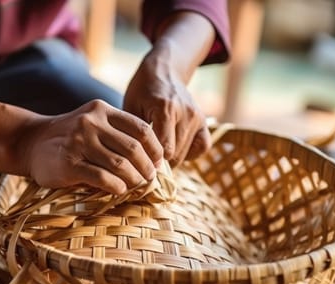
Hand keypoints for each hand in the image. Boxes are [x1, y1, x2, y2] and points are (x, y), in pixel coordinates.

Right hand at [19, 100, 162, 194]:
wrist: (30, 142)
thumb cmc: (69, 137)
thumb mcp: (92, 123)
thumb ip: (117, 133)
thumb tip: (151, 159)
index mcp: (102, 110)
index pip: (141, 128)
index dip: (155, 148)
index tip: (158, 162)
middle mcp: (91, 122)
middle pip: (133, 148)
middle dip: (147, 167)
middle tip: (150, 178)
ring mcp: (79, 142)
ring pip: (120, 164)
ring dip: (134, 179)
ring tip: (136, 185)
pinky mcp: (69, 163)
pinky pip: (102, 178)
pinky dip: (117, 187)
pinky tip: (119, 190)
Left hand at [124, 45, 210, 166]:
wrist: (165, 69)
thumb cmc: (142, 89)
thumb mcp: (131, 106)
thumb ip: (134, 132)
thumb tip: (133, 160)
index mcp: (165, 109)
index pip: (162, 149)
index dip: (150, 161)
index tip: (139, 163)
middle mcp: (185, 113)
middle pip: (175, 155)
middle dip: (159, 163)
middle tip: (145, 161)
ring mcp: (197, 117)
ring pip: (186, 153)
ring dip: (171, 159)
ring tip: (157, 154)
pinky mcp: (204, 120)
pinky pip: (202, 147)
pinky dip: (190, 153)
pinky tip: (176, 149)